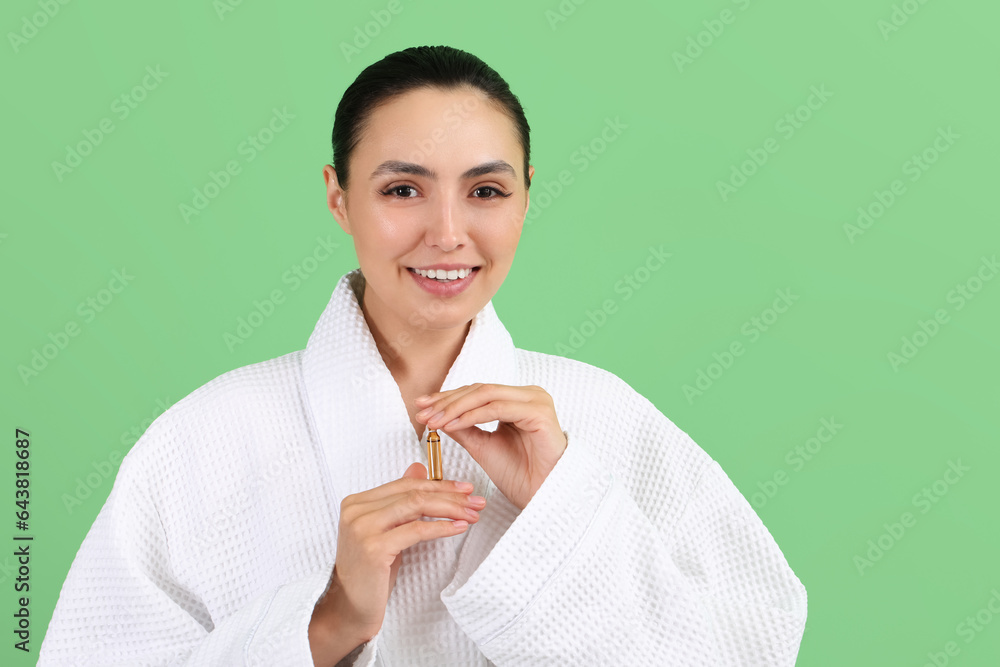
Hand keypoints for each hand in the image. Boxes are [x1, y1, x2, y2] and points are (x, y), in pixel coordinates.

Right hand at [310, 463, 485, 659]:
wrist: (349, 608)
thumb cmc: (369, 572)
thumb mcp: (386, 530)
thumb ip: (400, 500)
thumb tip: (419, 468)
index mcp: (356, 502)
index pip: (404, 484)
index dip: (437, 484)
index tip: (463, 489)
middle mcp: (356, 511)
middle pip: (412, 493)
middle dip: (449, 495)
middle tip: (475, 500)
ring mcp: (363, 528)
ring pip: (416, 506)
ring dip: (450, 508)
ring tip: (472, 514)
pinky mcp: (374, 547)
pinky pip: (416, 530)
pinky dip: (441, 527)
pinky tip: (458, 528)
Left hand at [415, 383, 567, 510]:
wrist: (543, 497)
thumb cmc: (520, 475)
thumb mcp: (482, 447)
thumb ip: (463, 428)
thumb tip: (436, 416)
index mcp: (518, 400)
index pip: (477, 392)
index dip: (447, 398)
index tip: (421, 407)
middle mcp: (528, 395)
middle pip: (479, 390)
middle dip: (447, 401)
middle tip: (422, 412)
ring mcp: (536, 401)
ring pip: (486, 395)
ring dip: (455, 407)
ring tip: (433, 420)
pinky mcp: (539, 413)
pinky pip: (498, 409)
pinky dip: (471, 416)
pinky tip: (452, 425)